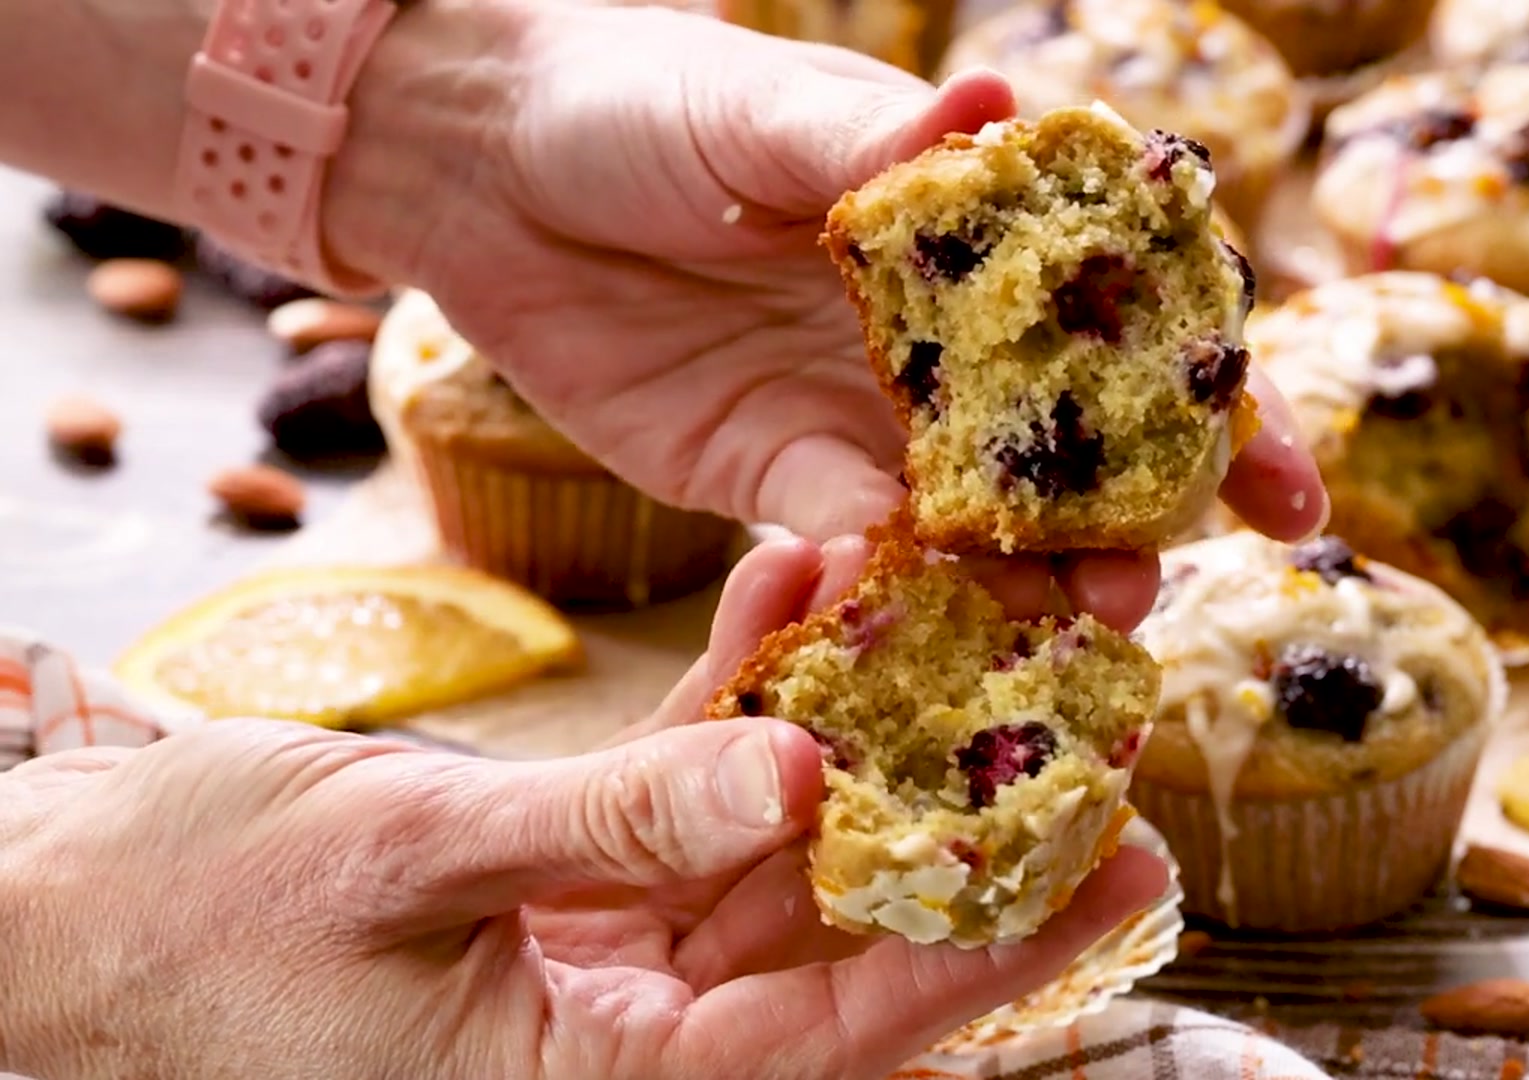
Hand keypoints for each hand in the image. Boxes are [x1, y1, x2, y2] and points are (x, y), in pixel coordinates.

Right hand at [0, 539, 1166, 1079]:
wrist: (53, 919)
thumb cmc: (187, 924)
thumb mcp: (407, 860)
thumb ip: (613, 826)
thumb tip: (798, 781)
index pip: (842, 1030)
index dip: (990, 944)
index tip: (1124, 862)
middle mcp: (628, 1041)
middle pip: (843, 938)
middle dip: (963, 828)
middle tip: (1098, 730)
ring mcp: (604, 962)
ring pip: (780, 853)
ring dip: (862, 731)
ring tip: (966, 617)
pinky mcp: (570, 888)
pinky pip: (686, 794)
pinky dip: (739, 697)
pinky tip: (800, 585)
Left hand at [325, 1, 1328, 629]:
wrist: (480, 166)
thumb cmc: (634, 99)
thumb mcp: (760, 108)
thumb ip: (877, 141)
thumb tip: (999, 105)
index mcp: (965, 243)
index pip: (1119, 331)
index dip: (1213, 406)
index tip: (1285, 481)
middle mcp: (931, 348)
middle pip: (1067, 454)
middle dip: (1135, 526)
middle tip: (1158, 587)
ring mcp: (856, 422)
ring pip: (973, 524)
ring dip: (1028, 582)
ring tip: (1070, 626)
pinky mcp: (768, 482)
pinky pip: (849, 551)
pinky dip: (890, 588)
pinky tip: (923, 623)